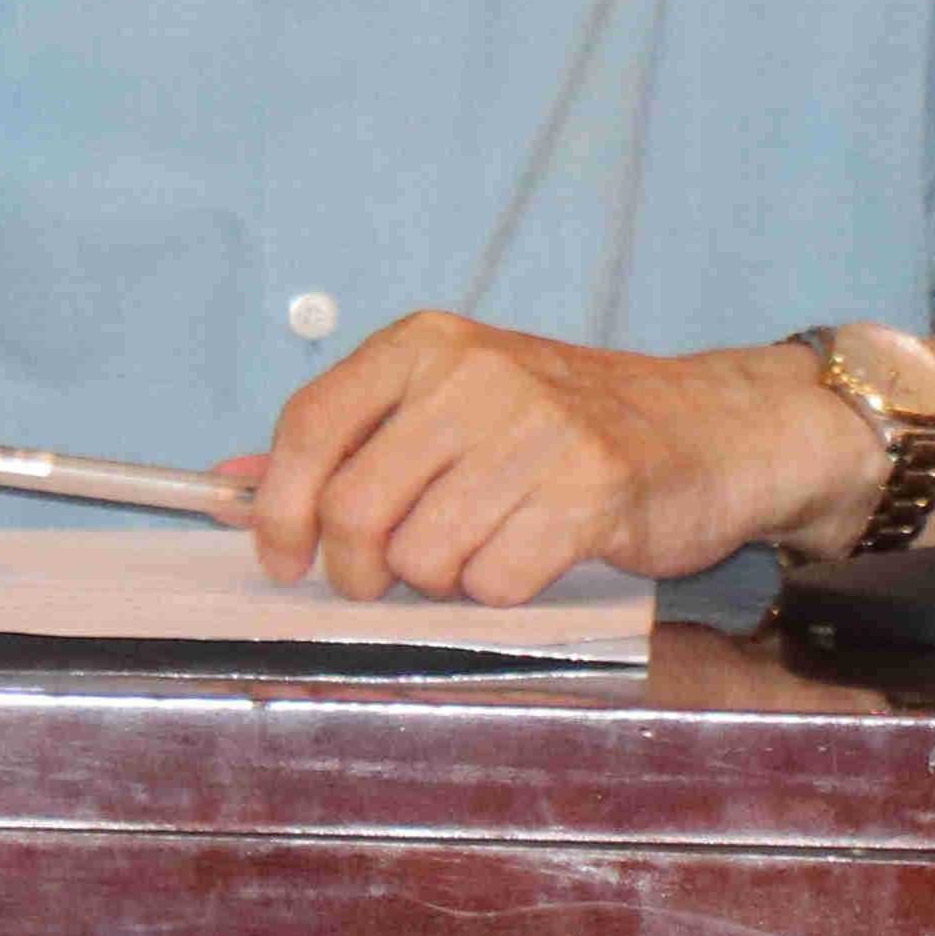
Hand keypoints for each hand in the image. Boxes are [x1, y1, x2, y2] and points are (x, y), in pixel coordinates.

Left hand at [241, 316, 892, 602]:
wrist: (709, 427)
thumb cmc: (565, 424)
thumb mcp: (449, 404)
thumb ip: (344, 441)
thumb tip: (226, 485)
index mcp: (425, 343)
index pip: (310, 425)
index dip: (277, 506)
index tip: (281, 558)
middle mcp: (474, 374)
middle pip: (355, 508)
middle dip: (359, 569)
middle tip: (388, 578)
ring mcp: (535, 429)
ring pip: (423, 556)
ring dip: (442, 581)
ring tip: (485, 546)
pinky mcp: (591, 490)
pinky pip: (496, 582)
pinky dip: (502, 592)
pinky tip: (533, 556)